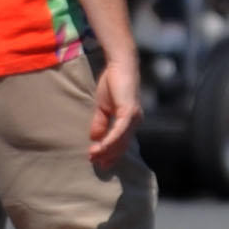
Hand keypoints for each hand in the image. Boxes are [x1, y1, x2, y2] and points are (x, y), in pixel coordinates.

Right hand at [86, 53, 140, 172]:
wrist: (119, 66)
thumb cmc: (112, 84)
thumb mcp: (103, 108)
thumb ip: (100, 123)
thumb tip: (95, 139)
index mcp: (130, 122)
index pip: (121, 143)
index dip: (111, 154)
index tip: (99, 162)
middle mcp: (135, 121)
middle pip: (122, 145)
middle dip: (108, 155)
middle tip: (94, 161)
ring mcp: (134, 117)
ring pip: (121, 140)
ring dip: (107, 150)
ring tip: (93, 155)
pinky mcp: (130, 111)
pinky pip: (120, 130)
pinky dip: (111, 139)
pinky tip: (101, 146)